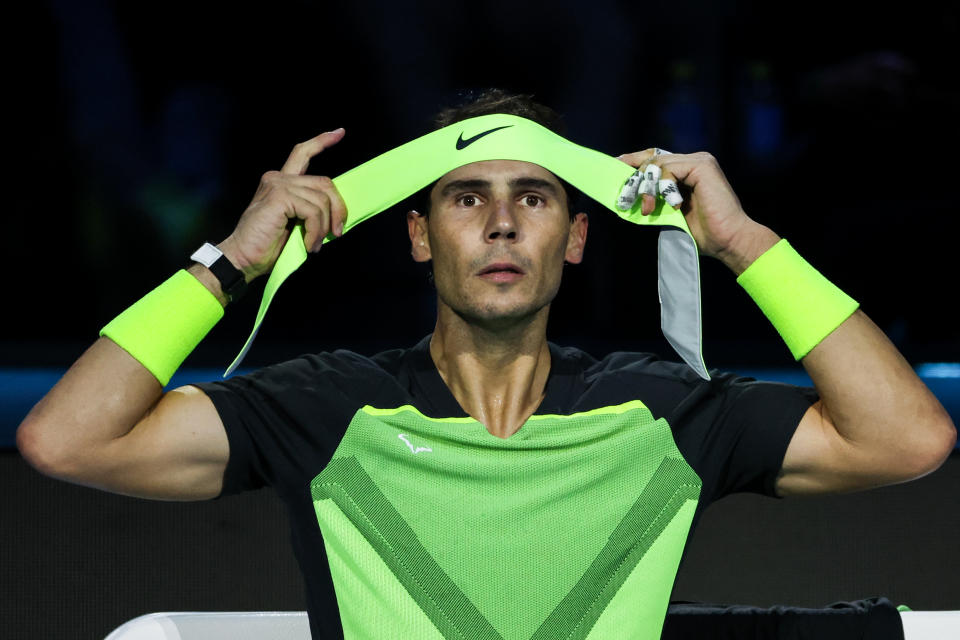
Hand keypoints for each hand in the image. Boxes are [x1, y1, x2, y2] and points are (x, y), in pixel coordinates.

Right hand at [219, 129, 347, 280]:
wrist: (243, 258)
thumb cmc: (267, 246)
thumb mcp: (294, 223)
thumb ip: (310, 209)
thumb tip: (337, 211)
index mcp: (281, 182)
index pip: (302, 153)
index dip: (322, 141)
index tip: (339, 132)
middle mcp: (278, 178)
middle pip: (324, 183)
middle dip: (338, 208)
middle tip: (337, 232)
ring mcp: (277, 185)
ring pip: (322, 200)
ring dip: (325, 226)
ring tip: (315, 244)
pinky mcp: (278, 197)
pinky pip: (313, 211)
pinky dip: (316, 230)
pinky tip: (308, 244)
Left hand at [618, 149, 778, 271]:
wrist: (727, 240)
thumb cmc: (703, 233)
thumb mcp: (669, 213)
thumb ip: (654, 199)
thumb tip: (627, 195)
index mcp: (687, 170)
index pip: (655, 158)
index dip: (633, 162)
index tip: (615, 168)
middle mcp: (693, 161)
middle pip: (652, 157)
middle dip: (634, 178)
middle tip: (624, 201)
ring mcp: (698, 161)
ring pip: (657, 163)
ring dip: (646, 187)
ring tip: (648, 208)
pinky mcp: (702, 165)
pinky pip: (669, 168)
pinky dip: (664, 187)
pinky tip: (675, 206)